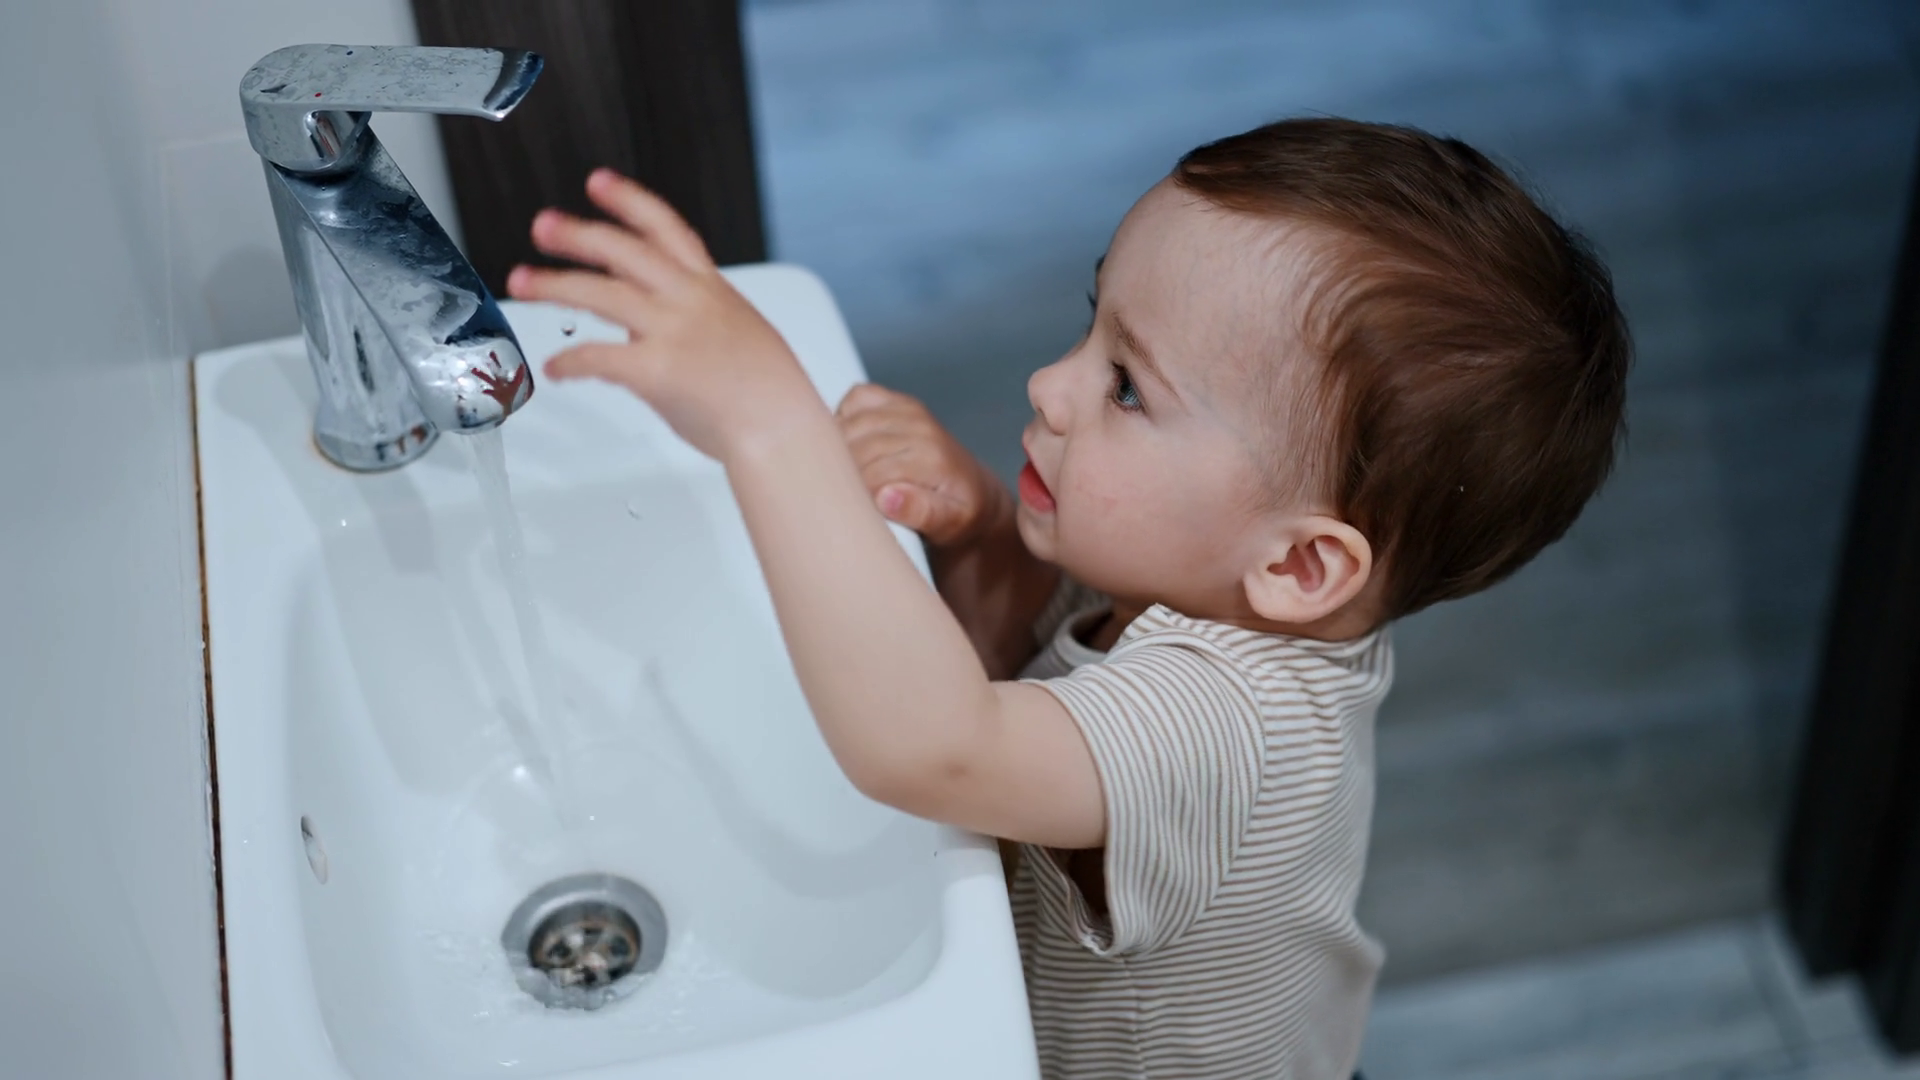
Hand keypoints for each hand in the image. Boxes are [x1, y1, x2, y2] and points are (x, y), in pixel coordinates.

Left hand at [505, 169, 819, 462]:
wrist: (784, 428)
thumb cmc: (769, 395)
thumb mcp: (739, 335)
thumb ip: (693, 322)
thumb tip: (653, 332)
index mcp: (710, 289)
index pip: (666, 228)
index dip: (629, 201)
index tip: (599, 182)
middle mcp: (689, 301)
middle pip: (624, 251)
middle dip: (578, 233)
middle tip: (543, 225)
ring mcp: (673, 332)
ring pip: (602, 293)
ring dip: (555, 284)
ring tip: (522, 281)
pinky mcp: (658, 370)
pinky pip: (600, 357)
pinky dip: (571, 361)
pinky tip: (555, 368)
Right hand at [835, 384, 1012, 547]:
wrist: (976, 491)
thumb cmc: (958, 511)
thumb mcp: (950, 523)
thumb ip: (921, 513)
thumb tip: (887, 498)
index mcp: (931, 457)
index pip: (870, 476)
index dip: (858, 499)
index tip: (863, 513)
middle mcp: (919, 427)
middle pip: (855, 450)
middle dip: (846, 478)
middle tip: (852, 498)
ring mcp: (908, 410)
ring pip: (849, 426)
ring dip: (840, 451)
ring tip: (848, 477)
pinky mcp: (897, 401)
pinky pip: (857, 397)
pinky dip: (845, 417)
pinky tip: (851, 443)